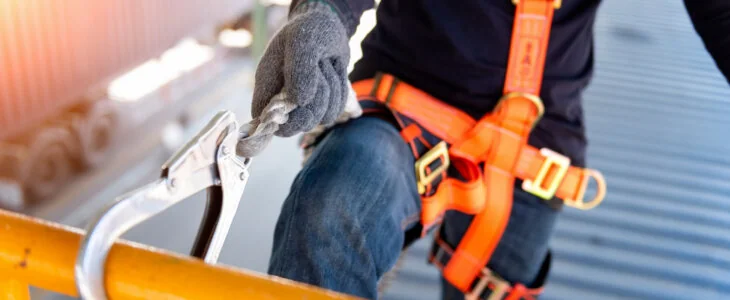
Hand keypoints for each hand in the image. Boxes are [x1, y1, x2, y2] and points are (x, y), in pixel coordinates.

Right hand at [251, 1, 350, 136]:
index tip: (301, 99)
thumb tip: (301, 101)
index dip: (284, 119)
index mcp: (267, 85)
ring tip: (326, 65)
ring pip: (322, 118)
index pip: (265, 120)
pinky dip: (340, 91)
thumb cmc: (310, 30)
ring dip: (332, 90)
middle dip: (317, 99)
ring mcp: (303, 105)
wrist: (328, 27)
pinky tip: (334, 72)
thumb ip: (300, 70)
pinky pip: (336, 111)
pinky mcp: (322, 105)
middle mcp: (282, 100)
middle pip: (300, 123)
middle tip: (320, 68)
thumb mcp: (303, 41)